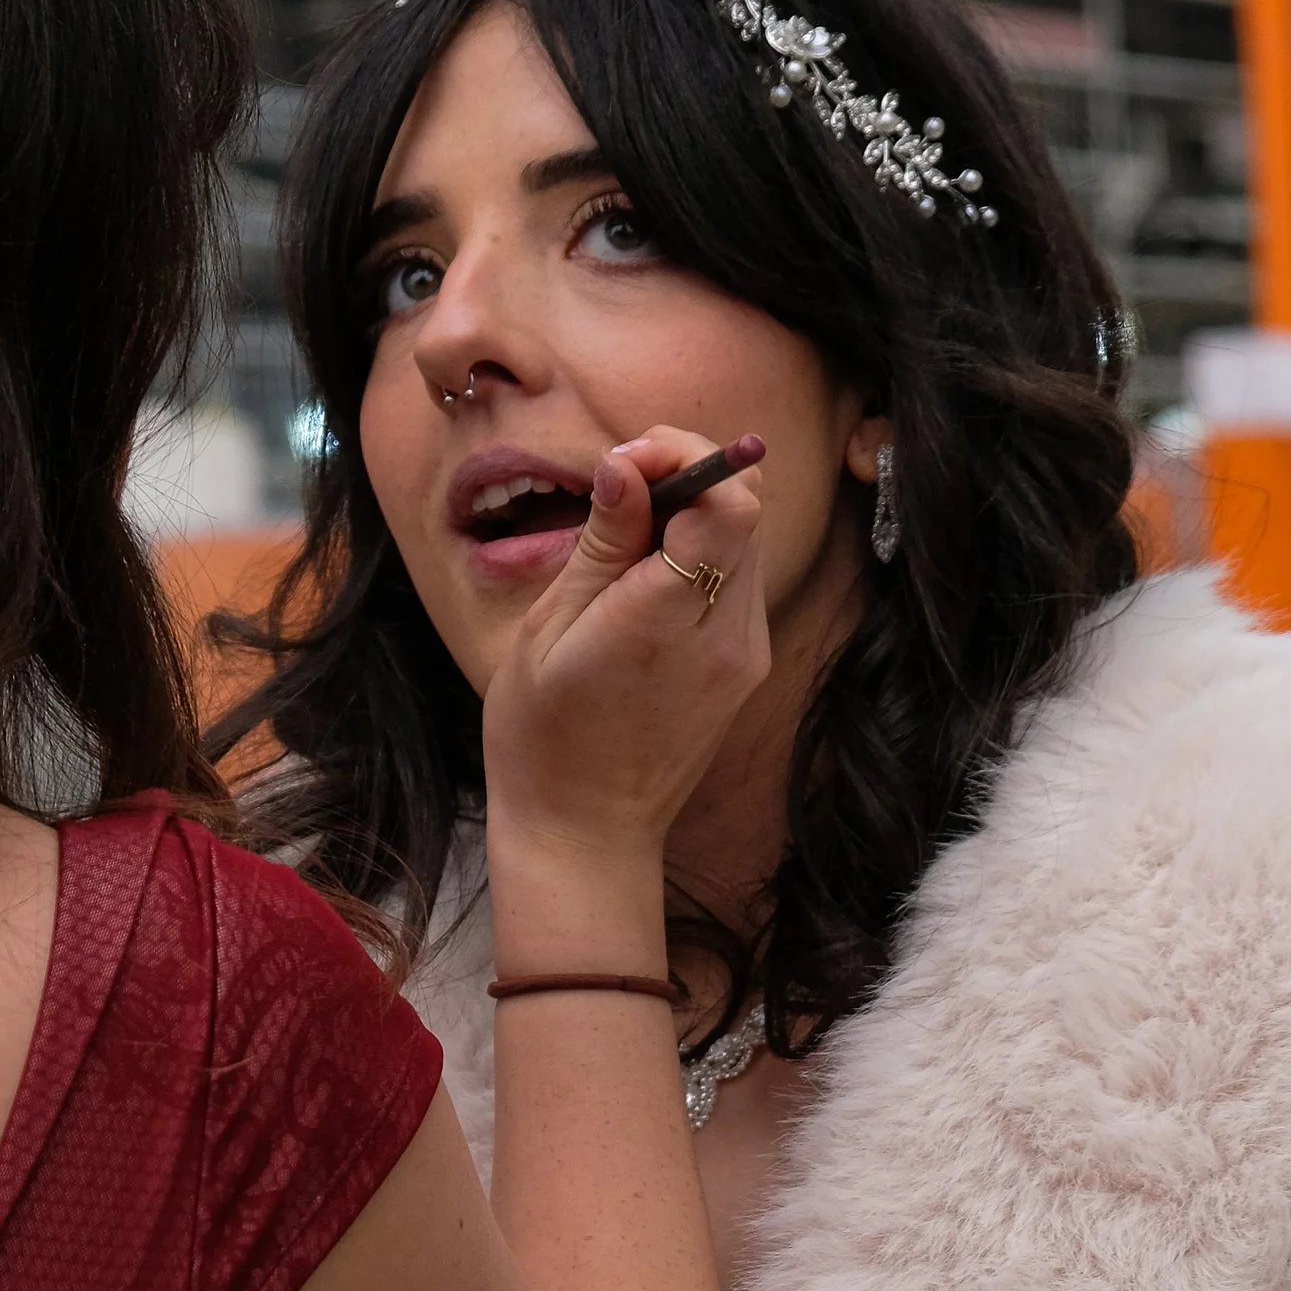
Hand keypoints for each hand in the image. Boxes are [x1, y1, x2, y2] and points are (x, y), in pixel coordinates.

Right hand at [479, 427, 769, 889]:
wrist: (584, 833)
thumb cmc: (543, 738)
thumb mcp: (548, 629)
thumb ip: (600, 543)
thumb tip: (627, 464)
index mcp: (664, 624)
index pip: (727, 505)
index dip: (684, 458)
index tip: (627, 462)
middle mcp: (725, 637)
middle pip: (747, 509)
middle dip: (690, 472)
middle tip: (623, 483)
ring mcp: (745, 655)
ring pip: (747, 538)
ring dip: (697, 510)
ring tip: (627, 531)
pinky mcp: (747, 666)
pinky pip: (739, 579)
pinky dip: (702, 551)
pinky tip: (647, 572)